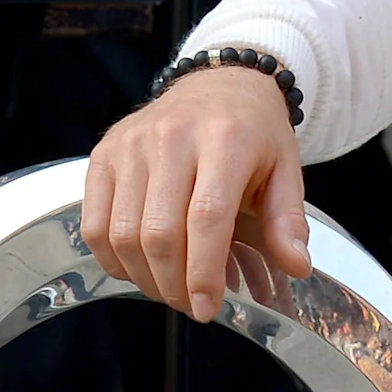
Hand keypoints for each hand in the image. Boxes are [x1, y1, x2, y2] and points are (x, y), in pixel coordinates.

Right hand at [81, 66, 311, 320]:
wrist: (219, 83)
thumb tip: (296, 266)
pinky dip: (113, 259)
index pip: (206, 217)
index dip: (203, 271)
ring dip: (145, 278)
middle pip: (160, 232)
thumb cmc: (254, 133)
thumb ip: (288, 220)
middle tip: (192, 304)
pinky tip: (139, 268)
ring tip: (169, 289)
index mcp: (225, 138)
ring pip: (124, 233)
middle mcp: (172, 136)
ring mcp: (132, 144)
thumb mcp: (285, 170)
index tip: (208, 307)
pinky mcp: (104, 154)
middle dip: (174, 284)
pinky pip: (96, 223)